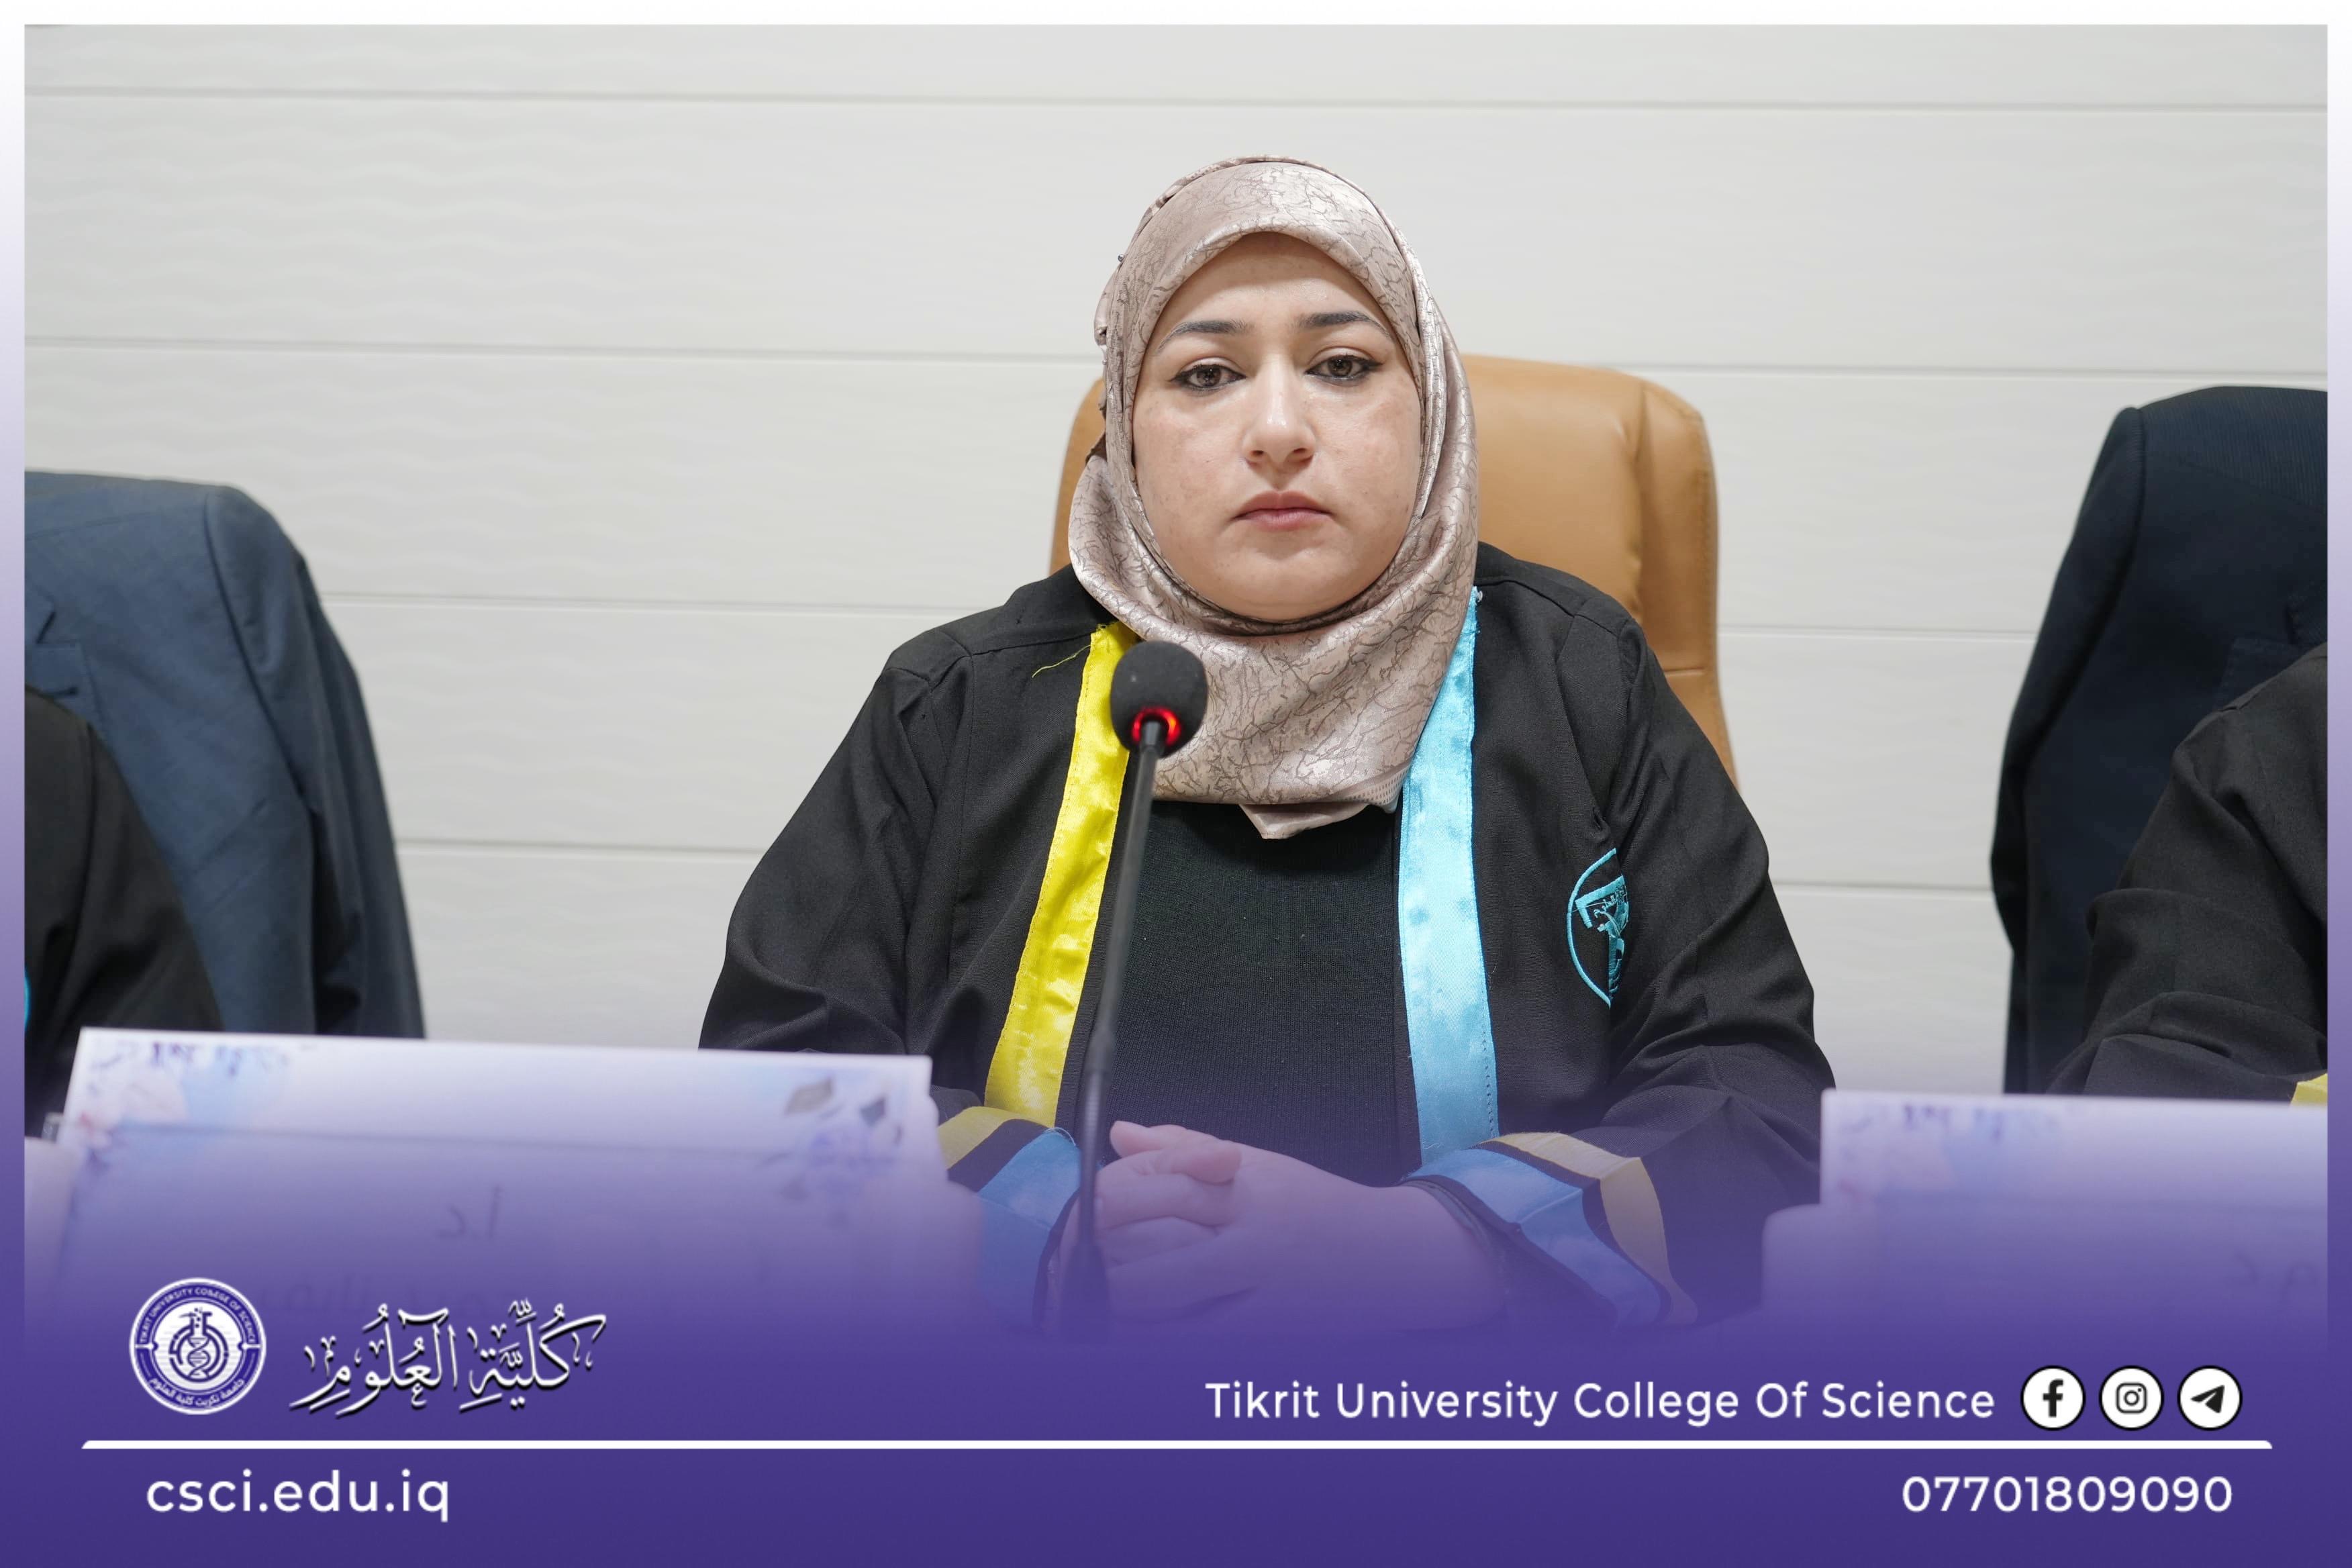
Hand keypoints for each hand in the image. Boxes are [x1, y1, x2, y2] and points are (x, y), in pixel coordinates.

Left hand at [1085, 1121, 1502, 1331]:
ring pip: (1169, 1300)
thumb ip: (1185, 1148)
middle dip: (1105, 1260)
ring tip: (1098, 1300)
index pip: (1164, 1183)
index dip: (1110, 1201)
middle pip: (1156, 1247)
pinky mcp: (1273, 1330)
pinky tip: (1139, 1334)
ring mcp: (1263, 1287)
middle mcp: (1252, 1234)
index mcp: (1245, 1184)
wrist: (1394, 1258)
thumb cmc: (1316, 1206)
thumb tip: (1118, 1131)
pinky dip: (1160, 1337)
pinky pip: (1199, 1338)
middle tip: (1075, 1265)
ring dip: (1123, 1303)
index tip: (1079, 1213)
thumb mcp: (1259, 1165)